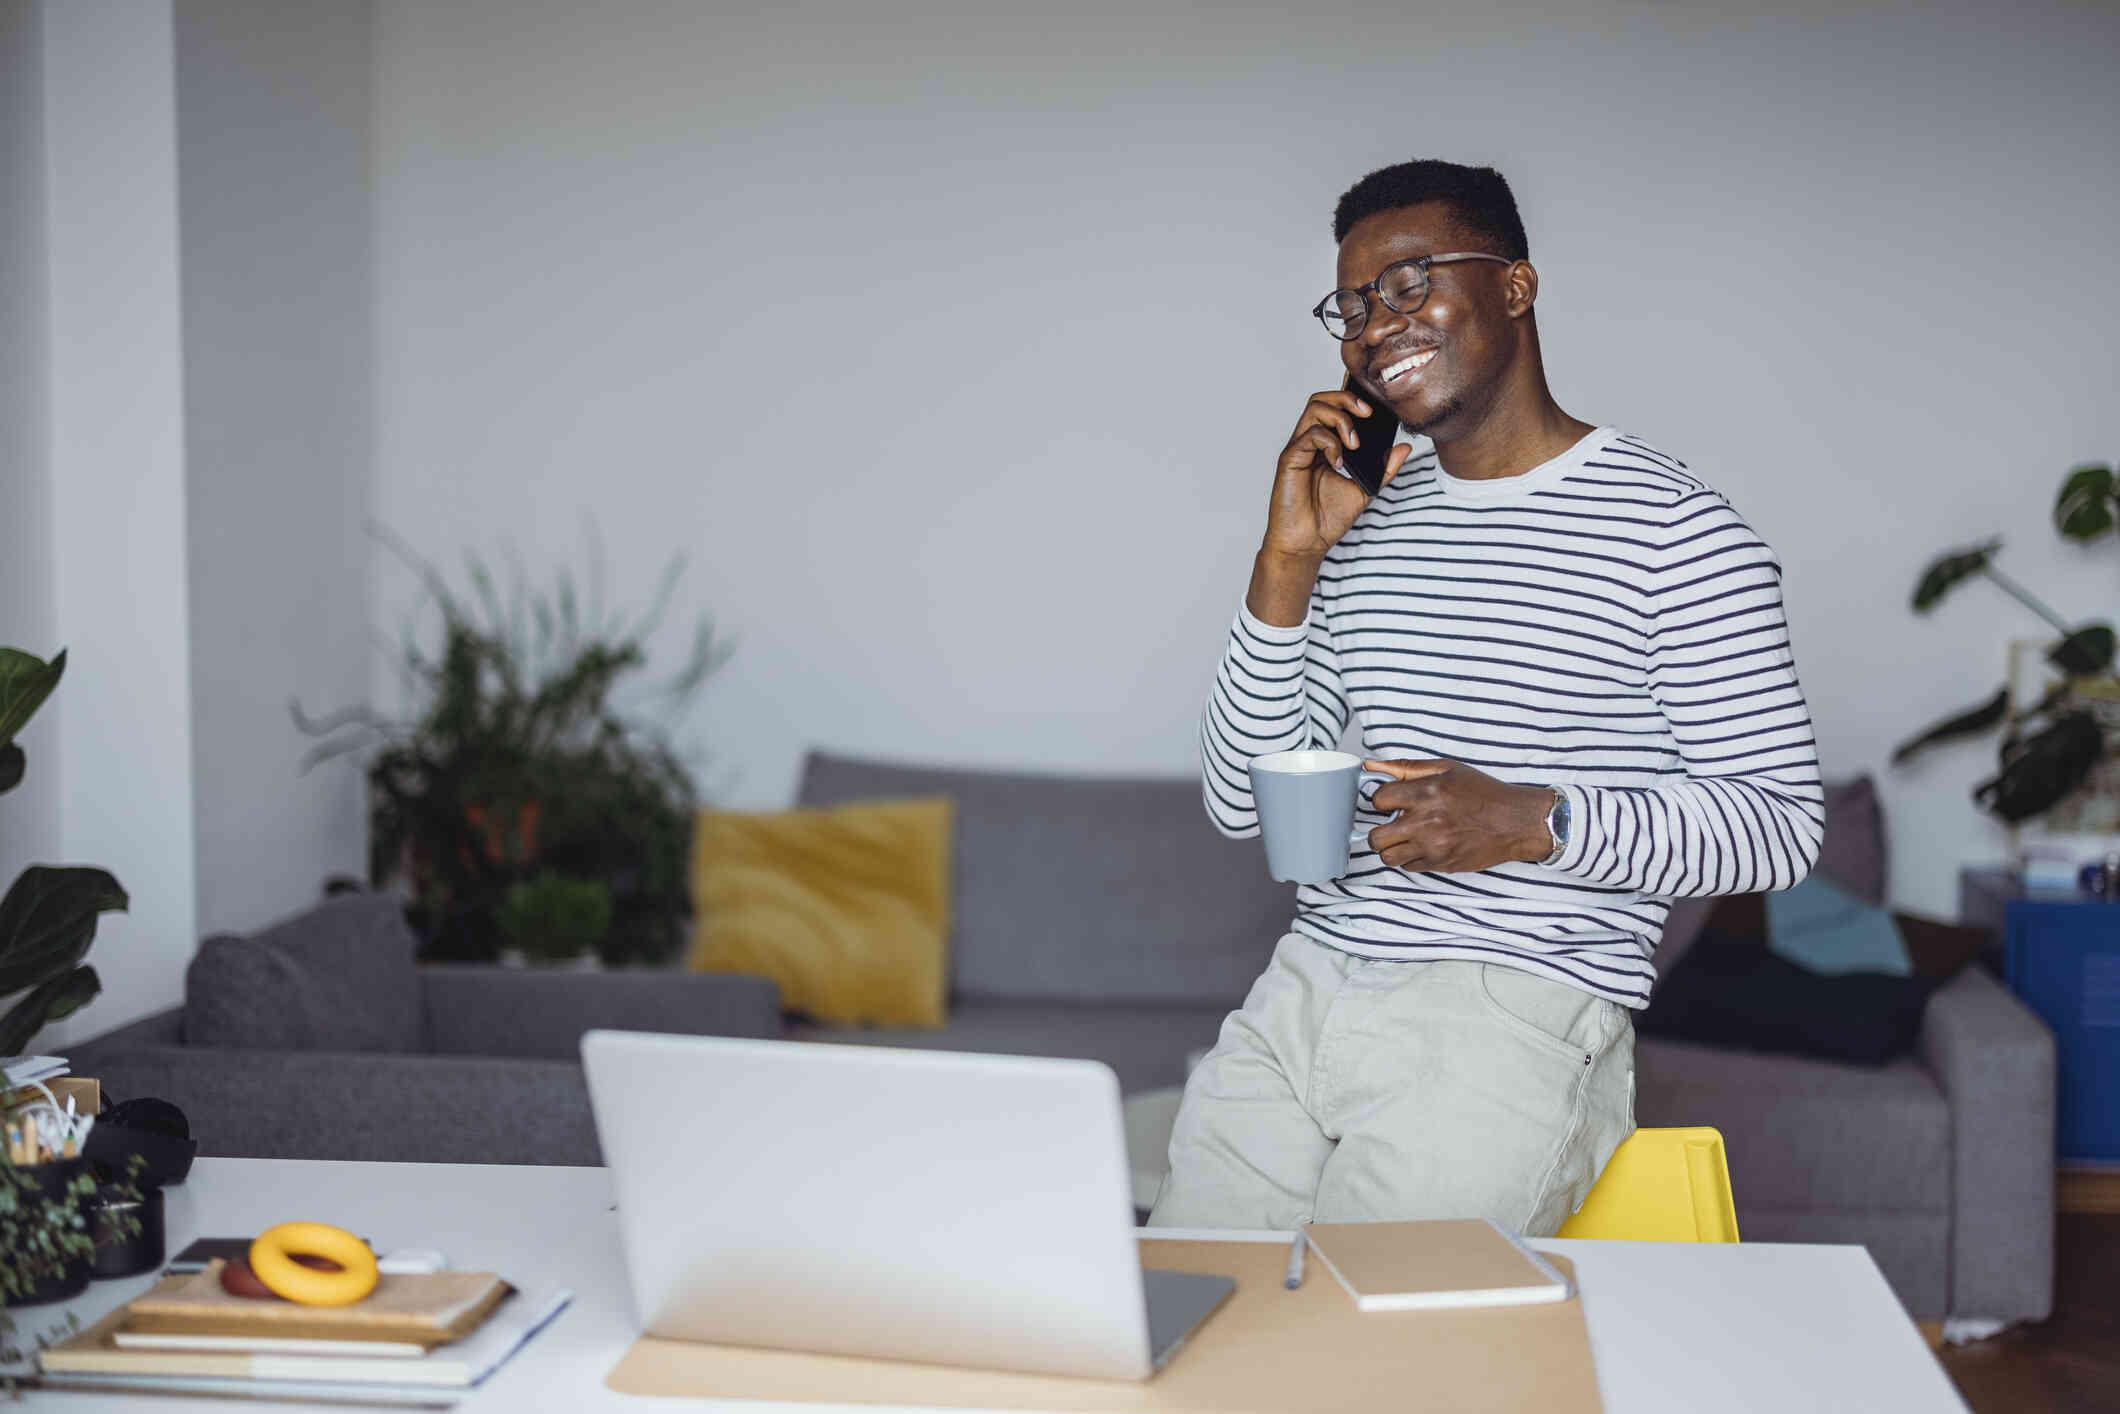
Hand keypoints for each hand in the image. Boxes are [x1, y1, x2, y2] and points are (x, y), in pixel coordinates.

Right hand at [1262, 390, 1415, 561]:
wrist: (1306, 543)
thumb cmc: (1327, 518)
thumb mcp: (1365, 489)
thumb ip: (1384, 469)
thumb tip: (1403, 447)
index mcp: (1325, 445)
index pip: (1335, 407)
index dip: (1353, 398)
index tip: (1376, 408)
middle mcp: (1309, 442)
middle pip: (1323, 399)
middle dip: (1348, 399)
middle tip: (1368, 414)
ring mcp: (1299, 448)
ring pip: (1315, 408)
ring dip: (1340, 419)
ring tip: (1354, 443)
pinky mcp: (1290, 459)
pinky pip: (1310, 435)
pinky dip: (1330, 443)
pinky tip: (1339, 462)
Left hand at [1361, 758, 1554, 872]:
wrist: (1515, 821)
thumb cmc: (1484, 794)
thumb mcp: (1447, 768)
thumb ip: (1406, 768)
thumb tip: (1371, 765)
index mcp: (1426, 793)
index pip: (1378, 800)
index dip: (1382, 800)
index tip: (1390, 802)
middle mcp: (1426, 821)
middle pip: (1376, 837)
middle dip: (1380, 830)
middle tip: (1392, 824)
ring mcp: (1433, 846)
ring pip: (1388, 857)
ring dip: (1392, 847)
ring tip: (1405, 838)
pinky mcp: (1441, 864)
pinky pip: (1408, 867)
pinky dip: (1410, 858)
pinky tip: (1423, 846)